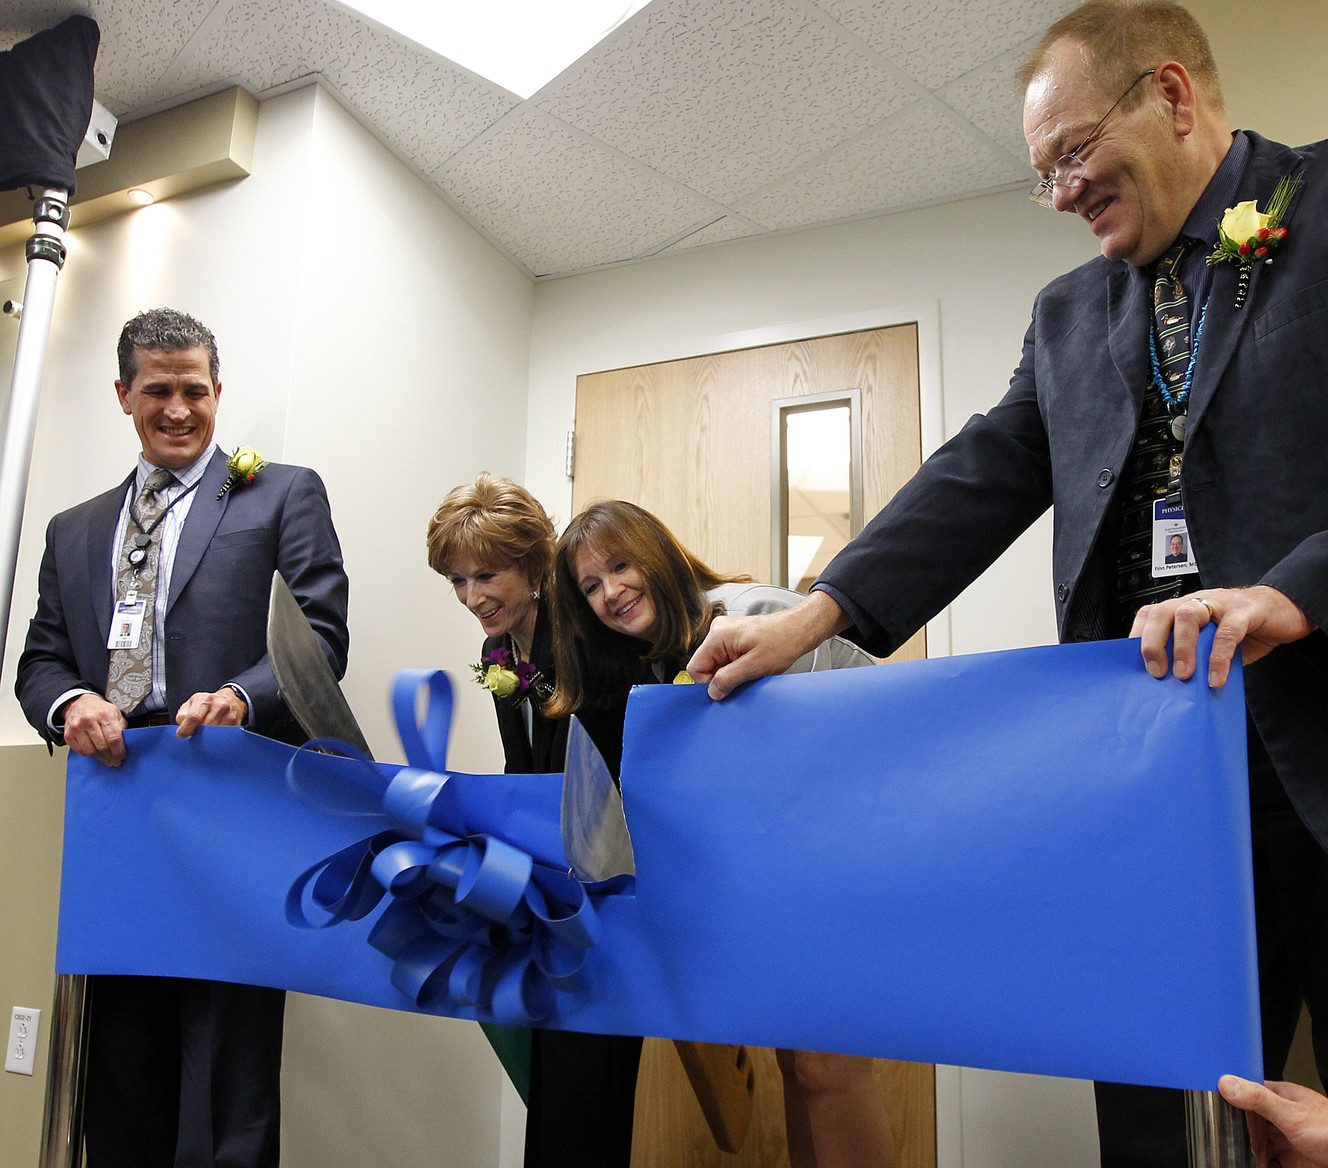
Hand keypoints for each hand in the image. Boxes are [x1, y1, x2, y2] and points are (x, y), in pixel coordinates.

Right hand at [61, 694, 128, 765]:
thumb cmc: (100, 710)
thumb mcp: (116, 713)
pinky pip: (80, 751)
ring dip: (100, 757)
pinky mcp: (69, 735)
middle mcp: (89, 720)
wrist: (80, 703)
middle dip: (110, 757)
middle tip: (115, 761)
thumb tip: (126, 744)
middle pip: (102, 747)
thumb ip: (122, 728)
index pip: (114, 738)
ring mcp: (77, 728)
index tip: (122, 756)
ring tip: (106, 758)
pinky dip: (89, 754)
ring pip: (90, 751)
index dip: (119, 751)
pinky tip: (95, 752)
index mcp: (105, 714)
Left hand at [176, 686, 247, 736]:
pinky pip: (224, 737)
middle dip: (197, 735)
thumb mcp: (191, 704)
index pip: (194, 717)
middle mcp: (219, 705)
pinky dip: (217, 740)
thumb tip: (183, 731)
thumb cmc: (207, 704)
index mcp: (204, 699)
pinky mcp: (236, 724)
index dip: (186, 729)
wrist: (230, 700)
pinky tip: (214, 736)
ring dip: (207, 739)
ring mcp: (229, 715)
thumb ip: (182, 717)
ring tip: (205, 736)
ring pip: (214, 735)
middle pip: (205, 728)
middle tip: (195, 735)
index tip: (182, 734)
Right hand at [686, 591, 850, 699]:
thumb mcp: (754, 666)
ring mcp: (726, 634)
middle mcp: (719, 631)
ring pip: (717, 665)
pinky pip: (726, 660)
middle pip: (706, 666)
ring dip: (732, 673)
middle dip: (723, 678)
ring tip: (751, 670)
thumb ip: (728, 679)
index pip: (695, 668)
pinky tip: (751, 666)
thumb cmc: (783, 641)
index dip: (709, 683)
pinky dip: (737, 668)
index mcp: (718, 635)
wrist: (799, 630)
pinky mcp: (734, 639)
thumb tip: (712, 692)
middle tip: (744, 678)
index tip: (726, 689)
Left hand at [1130, 585, 1314, 687]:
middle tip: (1157, 672)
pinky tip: (1216, 679)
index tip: (1134, 665)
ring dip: (1182, 647)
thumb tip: (1172, 686)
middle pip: (1162, 612)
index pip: (1150, 614)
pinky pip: (1227, 632)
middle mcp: (1196, 602)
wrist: (1286, 610)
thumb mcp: (1212, 643)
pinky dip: (1218, 657)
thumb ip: (1195, 656)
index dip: (1137, 636)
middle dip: (1152, 642)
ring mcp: (1220, 603)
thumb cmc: (1244, 630)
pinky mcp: (1246, 612)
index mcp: (1184, 608)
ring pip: (1188, 615)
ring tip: (1184, 676)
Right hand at [1219, 1074, 1327, 1167]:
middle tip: (1218, 1136)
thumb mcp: (1292, 1114)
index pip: (1247, 1092)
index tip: (1212, 1105)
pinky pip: (1265, 1162)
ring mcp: (1285, 1141)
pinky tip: (1247, 1164)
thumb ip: (1259, 1099)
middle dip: (1234, 1130)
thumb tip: (1226, 1083)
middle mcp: (1281, 1118)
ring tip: (1227, 1154)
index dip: (1230, 1098)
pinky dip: (1255, 1164)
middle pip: (1248, 1122)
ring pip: (1255, 1144)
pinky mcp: (1290, 1162)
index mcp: (1281, 1097)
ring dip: (1243, 1150)